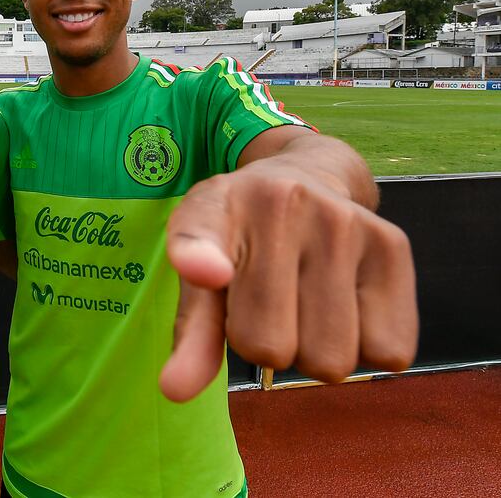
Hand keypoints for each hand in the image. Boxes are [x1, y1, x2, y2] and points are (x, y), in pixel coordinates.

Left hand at [158, 161, 417, 401]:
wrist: (307, 176)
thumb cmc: (242, 240)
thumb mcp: (201, 272)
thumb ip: (192, 331)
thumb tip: (175, 390)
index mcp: (214, 207)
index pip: (201, 239)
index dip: (202, 261)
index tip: (210, 275)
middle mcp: (281, 203)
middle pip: (271, 348)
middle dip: (267, 345)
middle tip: (268, 302)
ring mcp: (343, 220)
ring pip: (331, 360)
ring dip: (316, 351)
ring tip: (305, 302)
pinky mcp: (393, 243)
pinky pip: (388, 351)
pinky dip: (367, 347)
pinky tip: (346, 303)